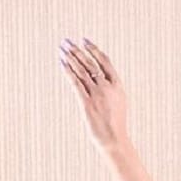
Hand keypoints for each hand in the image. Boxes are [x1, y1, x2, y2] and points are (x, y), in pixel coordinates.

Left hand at [58, 37, 128, 153]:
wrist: (114, 139)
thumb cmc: (115, 124)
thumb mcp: (118, 103)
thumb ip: (110, 89)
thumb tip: (99, 77)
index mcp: (117, 86)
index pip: (105, 62)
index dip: (94, 50)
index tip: (84, 41)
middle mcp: (107, 88)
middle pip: (90, 63)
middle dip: (77, 50)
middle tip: (66, 41)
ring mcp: (97, 95)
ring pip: (82, 71)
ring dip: (70, 58)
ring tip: (62, 49)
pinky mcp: (87, 103)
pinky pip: (76, 83)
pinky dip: (68, 71)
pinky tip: (62, 63)